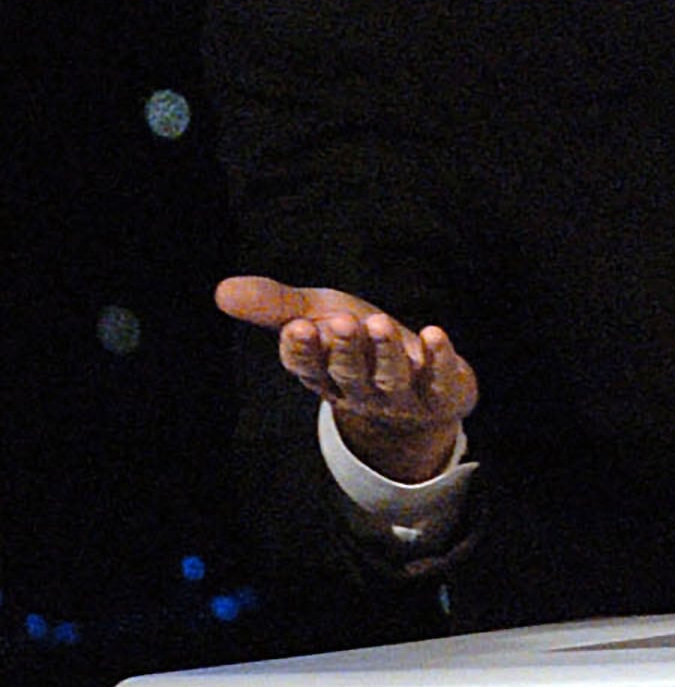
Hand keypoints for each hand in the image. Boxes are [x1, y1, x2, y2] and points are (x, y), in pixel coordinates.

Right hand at [217, 275, 479, 485]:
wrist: (420, 388)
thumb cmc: (361, 344)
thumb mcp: (319, 317)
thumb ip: (276, 305)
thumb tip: (221, 290)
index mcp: (323, 374)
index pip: (307, 366)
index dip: (303, 350)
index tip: (297, 327)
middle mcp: (359, 390)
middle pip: (347, 372)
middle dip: (343, 349)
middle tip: (340, 322)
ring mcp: (400, 397)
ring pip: (388, 377)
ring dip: (384, 352)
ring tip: (379, 323)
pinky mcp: (440, 394)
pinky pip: (438, 379)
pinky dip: (437, 358)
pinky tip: (433, 334)